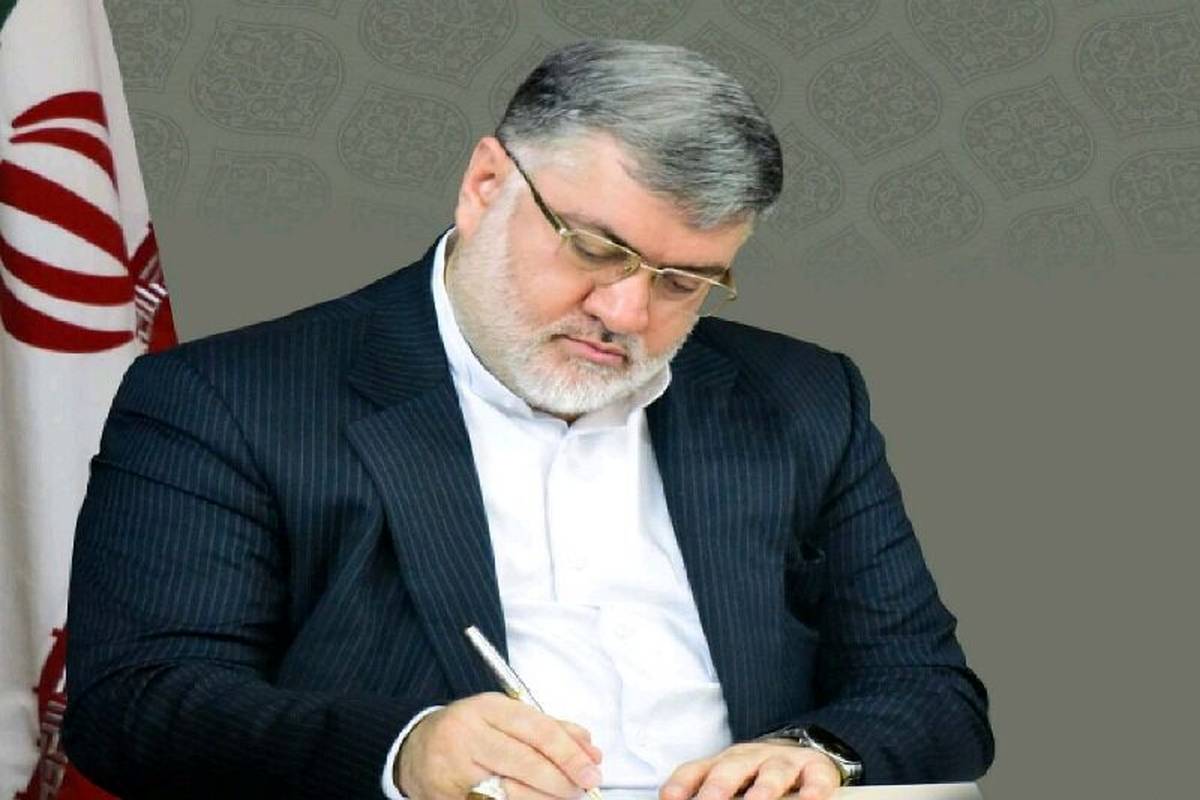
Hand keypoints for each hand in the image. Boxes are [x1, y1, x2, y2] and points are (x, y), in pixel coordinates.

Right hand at [396, 692, 602, 799]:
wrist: (413, 750)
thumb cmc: (469, 731)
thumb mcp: (505, 715)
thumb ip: (549, 727)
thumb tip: (589, 748)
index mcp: (485, 708)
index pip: (537, 730)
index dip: (569, 753)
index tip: (591, 769)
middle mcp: (467, 736)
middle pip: (527, 763)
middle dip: (562, 781)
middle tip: (582, 789)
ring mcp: (455, 771)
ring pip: (512, 793)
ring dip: (546, 799)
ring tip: (562, 798)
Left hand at [660, 741, 840, 799]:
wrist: (802, 750)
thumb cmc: (756, 776)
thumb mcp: (731, 782)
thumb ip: (708, 793)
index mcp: (723, 764)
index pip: (695, 771)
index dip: (681, 785)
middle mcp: (750, 758)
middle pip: (731, 768)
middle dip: (719, 787)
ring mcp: (782, 761)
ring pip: (773, 771)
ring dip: (764, 789)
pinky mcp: (815, 768)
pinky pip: (814, 778)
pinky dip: (813, 789)